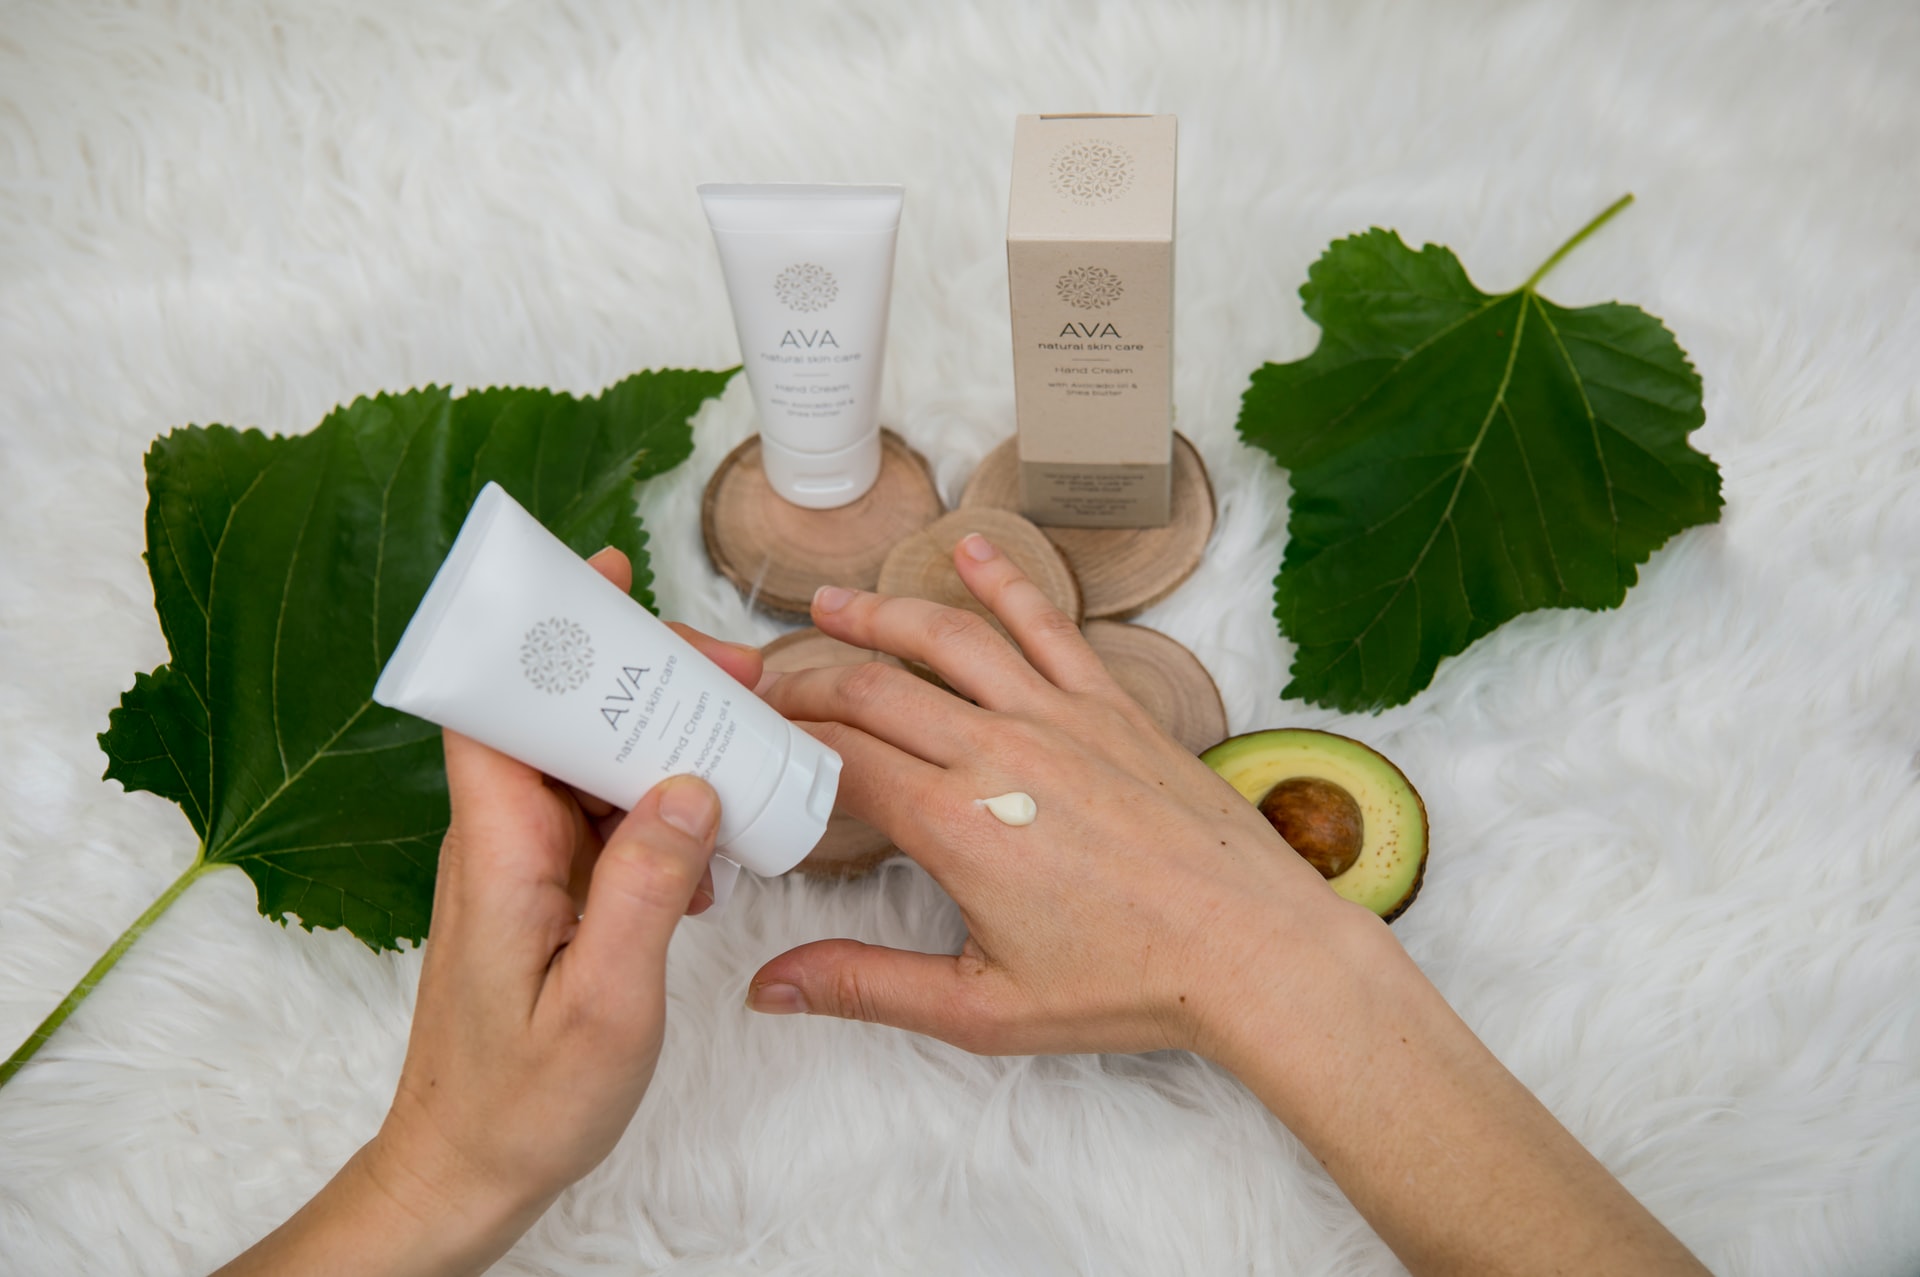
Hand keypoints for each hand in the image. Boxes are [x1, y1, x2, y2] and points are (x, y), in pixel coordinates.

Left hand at [216, 548, 763, 1276]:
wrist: (469, 1170)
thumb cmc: (522, 1099)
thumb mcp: (605, 1001)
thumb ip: (647, 887)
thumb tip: (690, 784)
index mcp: (500, 850)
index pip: (502, 706)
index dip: (545, 634)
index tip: (601, 577)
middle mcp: (506, 842)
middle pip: (565, 720)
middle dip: (646, 683)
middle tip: (738, 675)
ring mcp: (528, 867)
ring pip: (595, 769)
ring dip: (666, 749)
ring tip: (744, 749)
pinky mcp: (552, 894)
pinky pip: (609, 823)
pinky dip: (664, 817)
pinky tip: (712, 852)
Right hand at [745, 532, 1363, 1057]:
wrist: (1253, 949)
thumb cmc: (1129, 983)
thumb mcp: (982, 1009)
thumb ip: (866, 985)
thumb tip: (773, 987)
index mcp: (957, 824)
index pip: (838, 759)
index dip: (781, 742)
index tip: (747, 738)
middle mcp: (1000, 752)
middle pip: (875, 689)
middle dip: (807, 679)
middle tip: (763, 681)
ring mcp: (1060, 717)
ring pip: (949, 638)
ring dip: (880, 615)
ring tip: (830, 603)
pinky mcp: (1113, 706)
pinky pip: (1047, 625)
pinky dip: (1005, 581)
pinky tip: (970, 548)